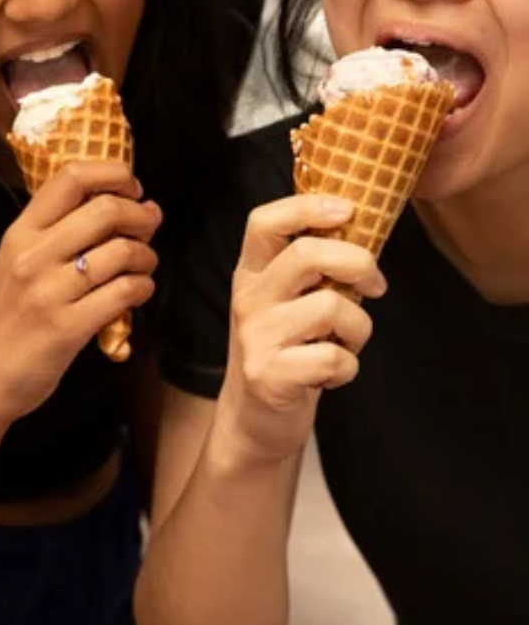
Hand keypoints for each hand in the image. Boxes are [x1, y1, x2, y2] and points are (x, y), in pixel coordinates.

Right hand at [0, 162, 160, 428]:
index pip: (70, 177)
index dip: (112, 173)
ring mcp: (49, 292)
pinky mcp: (67, 327)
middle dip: (141, 215)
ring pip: (122, 252)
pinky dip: (142, 288)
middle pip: (105, 209)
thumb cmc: (6, 318)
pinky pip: (124, 293)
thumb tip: (121, 203)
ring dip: (146, 256)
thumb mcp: (16, 263)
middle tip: (148, 228)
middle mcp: (31, 255)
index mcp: (19, 232)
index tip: (132, 188)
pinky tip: (136, 292)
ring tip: (142, 266)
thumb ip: (56, 233)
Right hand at [217, 194, 382, 468]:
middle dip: (358, 263)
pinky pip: (332, 358)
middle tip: (375, 284)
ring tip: (346, 343)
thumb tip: (364, 225)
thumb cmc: (287, 349)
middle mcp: (249, 298)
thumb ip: (314, 269)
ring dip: (359, 328)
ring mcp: (256, 337)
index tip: (348, 209)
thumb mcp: (288, 300)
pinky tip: (332, 374)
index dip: (307, 206)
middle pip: (306, 255)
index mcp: (252, 272)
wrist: (254, 417)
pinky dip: (348, 368)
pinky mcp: (269, 375)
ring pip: (331, 308)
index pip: (264, 222)